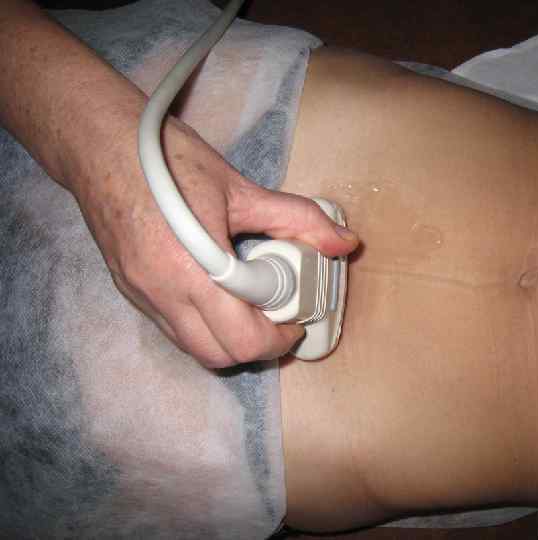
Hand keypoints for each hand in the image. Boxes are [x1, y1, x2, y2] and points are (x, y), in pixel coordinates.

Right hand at [75, 115, 358, 367]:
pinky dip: (203, 327)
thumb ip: (298, 218)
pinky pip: (172, 330)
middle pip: (219, 356)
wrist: (99, 144)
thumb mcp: (241, 187)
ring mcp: (141, 296)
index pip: (244, 337)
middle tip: (278, 321)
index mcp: (195, 269)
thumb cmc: (167, 159)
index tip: (297, 320)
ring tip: (250, 309)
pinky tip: (217, 296)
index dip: (281, 337)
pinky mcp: (129, 291)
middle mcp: (163, 293)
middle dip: (257, 348)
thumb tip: (346, 242)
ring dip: (229, 342)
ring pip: (192, 350)